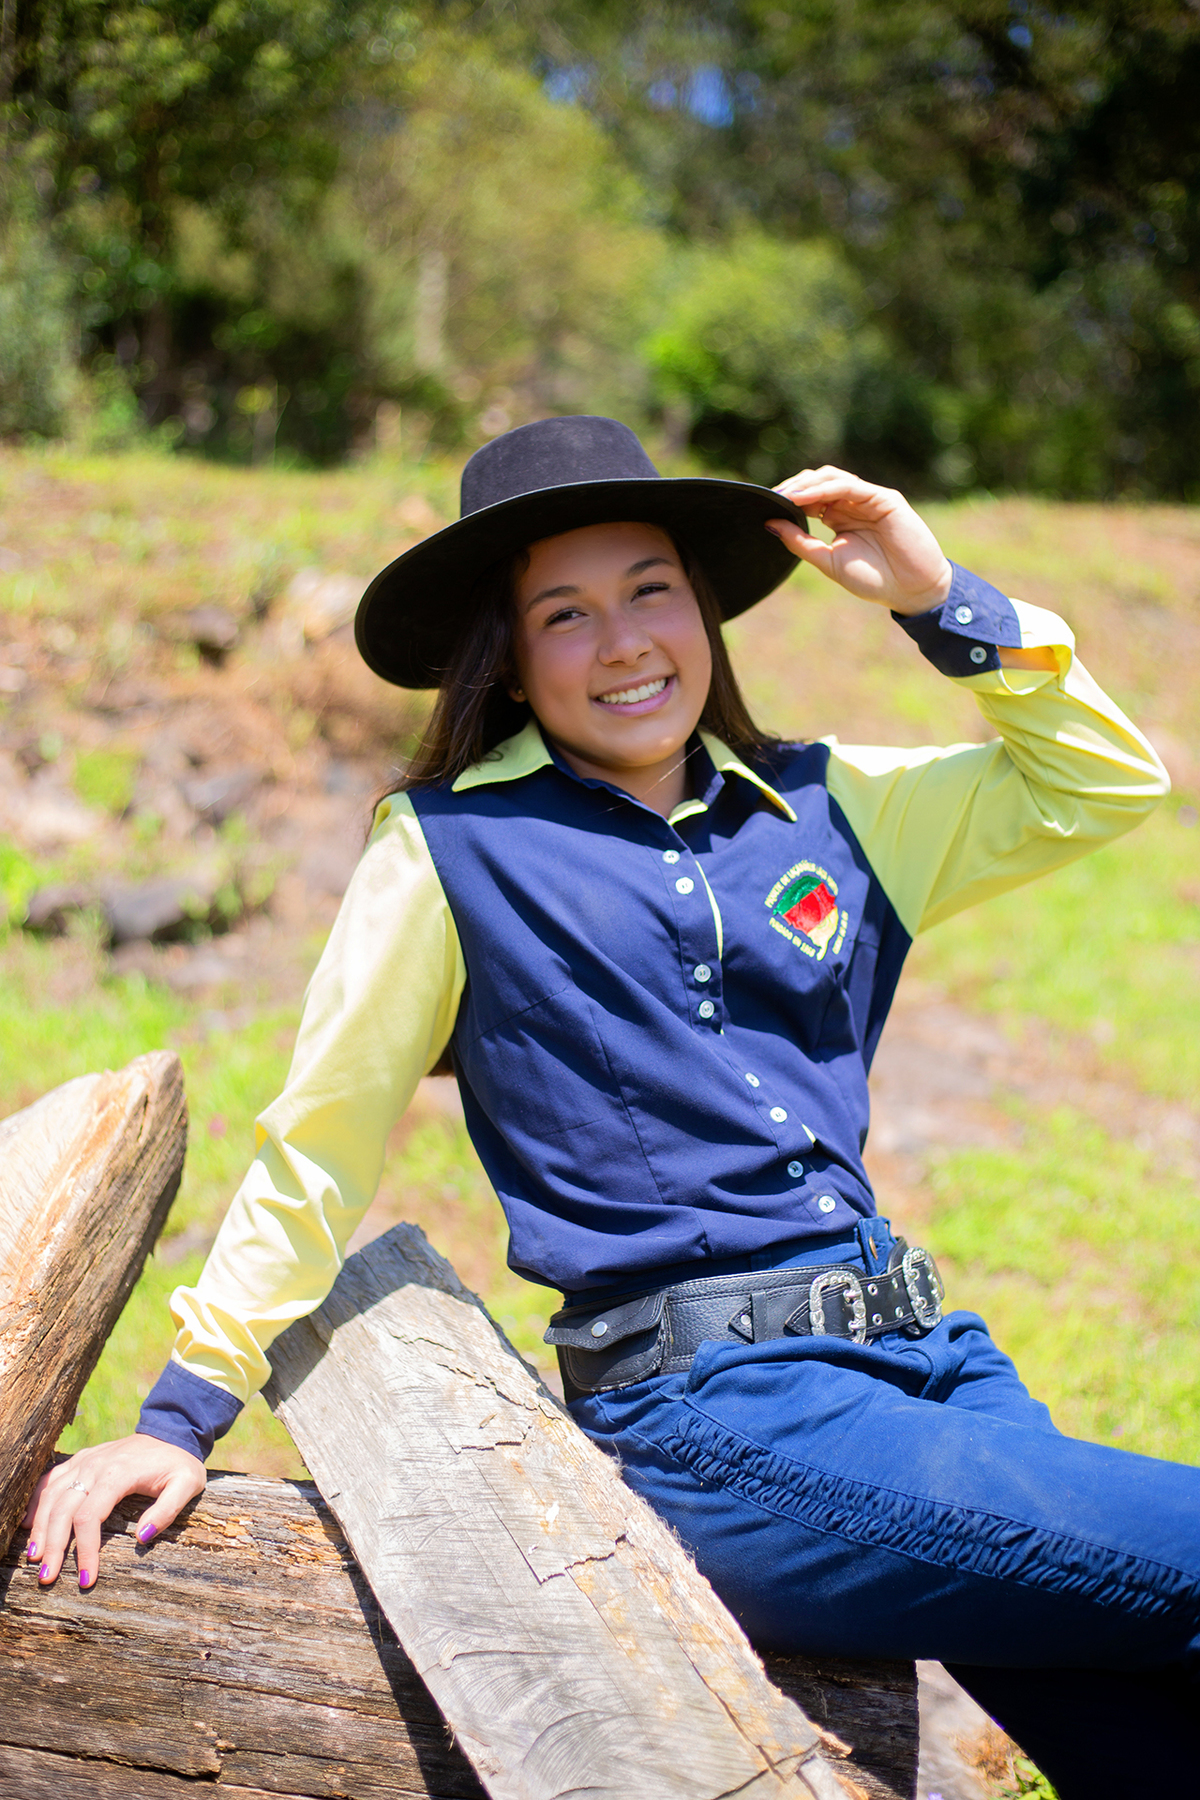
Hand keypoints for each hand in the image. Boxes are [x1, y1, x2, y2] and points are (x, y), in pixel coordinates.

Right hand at [22, 1434, 205, 1589]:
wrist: (172, 1430)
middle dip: (52, 1546)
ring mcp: (85, 1461)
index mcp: (118, 1474)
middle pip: (62, 1509)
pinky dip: (36, 1500)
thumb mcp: (187, 1484)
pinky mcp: (81, 1459)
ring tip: (34, 1557)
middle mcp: (95, 1466)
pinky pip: (51, 1479)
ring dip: (38, 1527)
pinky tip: (26, 1522)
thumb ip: (169, 1510)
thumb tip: (143, 1537)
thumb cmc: (179, 1463)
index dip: (84, 1551)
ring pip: (51, 1495)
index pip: (89, 1517)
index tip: (86, 1579)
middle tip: (47, 1577)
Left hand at [767, 466, 951, 615]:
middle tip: (770, 498)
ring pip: (831, 478)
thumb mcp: (829, 562)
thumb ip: (801, 543)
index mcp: (838, 516)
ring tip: (784, 496)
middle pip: (817, 481)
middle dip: (793, 486)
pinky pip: (850, 486)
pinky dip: (824, 489)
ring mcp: (868, 498)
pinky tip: (803, 498)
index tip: (763, 505)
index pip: (808, 496)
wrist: (911, 591)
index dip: (787, 497)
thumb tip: (770, 523)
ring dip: (806, 485)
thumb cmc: (873, 579)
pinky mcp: (884, 498)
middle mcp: (852, 503)